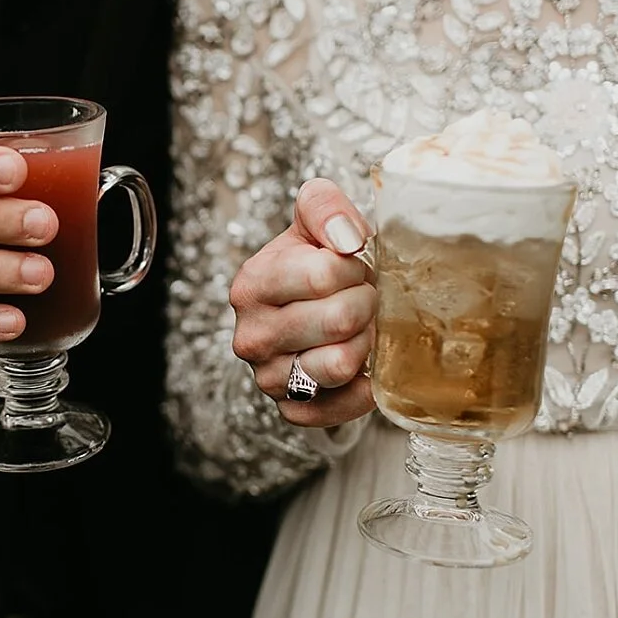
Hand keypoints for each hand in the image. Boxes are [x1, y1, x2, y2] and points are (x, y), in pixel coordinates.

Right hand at [229, 178, 377, 427]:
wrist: (311, 311)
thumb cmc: (317, 263)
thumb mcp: (314, 221)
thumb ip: (325, 207)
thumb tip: (347, 240)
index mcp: (251, 285)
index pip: (323, 274)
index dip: (354, 267)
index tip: (352, 265)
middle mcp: (251, 336)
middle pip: (339, 320)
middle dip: (366, 303)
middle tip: (361, 297)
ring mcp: (269, 378)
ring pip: (341, 364)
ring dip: (366, 341)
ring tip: (360, 327)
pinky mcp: (293, 410)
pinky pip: (345, 404)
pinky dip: (365, 383)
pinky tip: (361, 360)